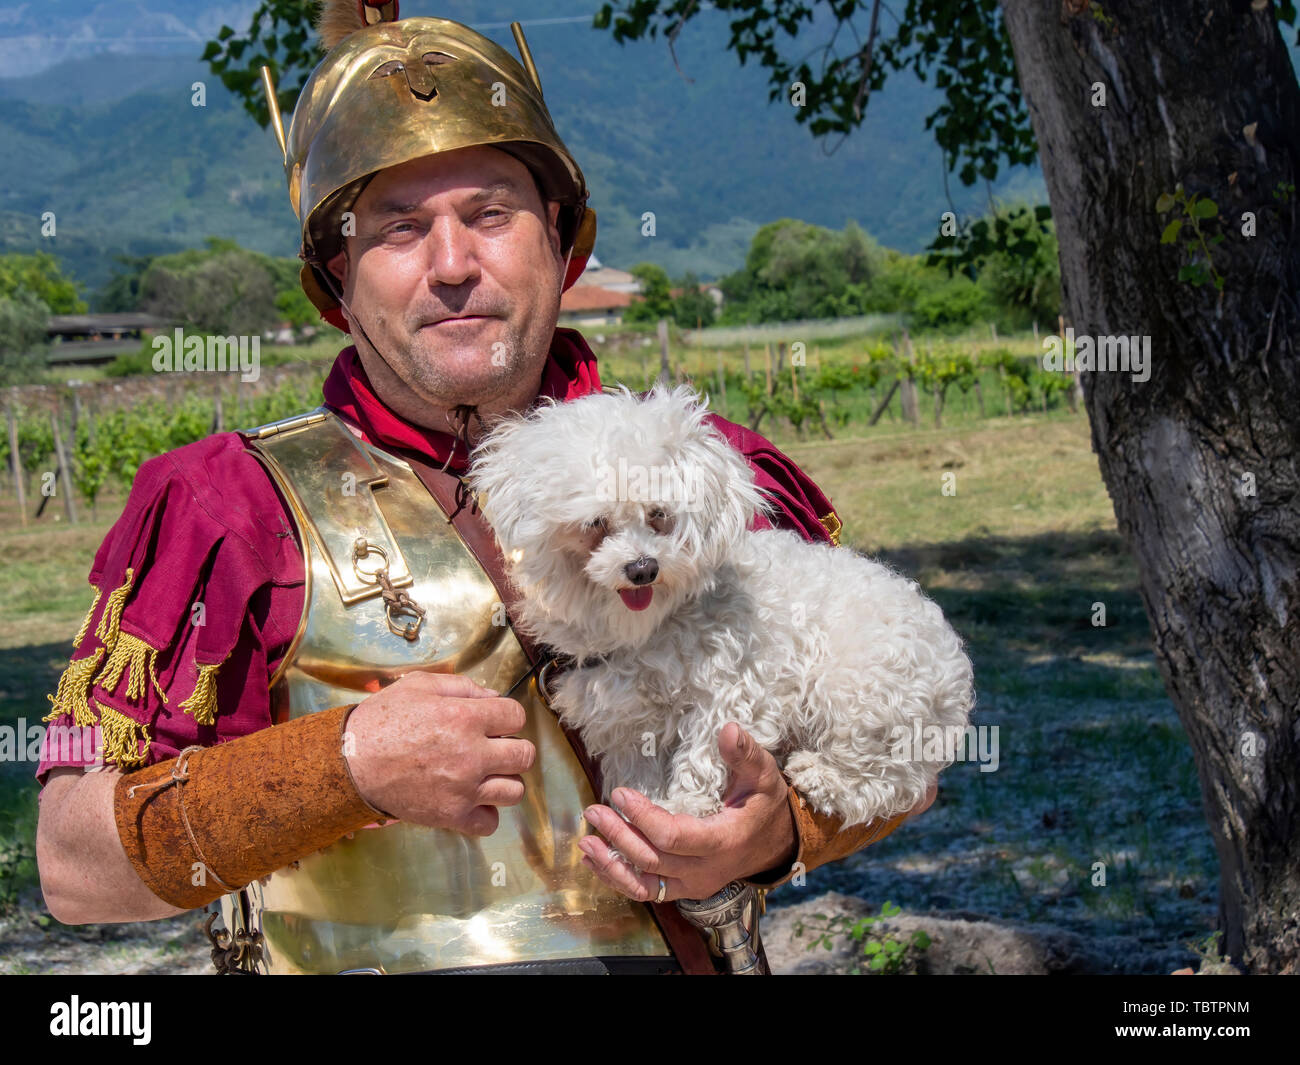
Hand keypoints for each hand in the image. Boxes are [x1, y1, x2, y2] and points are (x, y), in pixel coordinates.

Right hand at [344, 671, 535, 835]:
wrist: (349, 762)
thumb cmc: (380, 721)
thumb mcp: (419, 686)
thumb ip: (462, 687)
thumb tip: (494, 697)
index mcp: (465, 717)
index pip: (517, 716)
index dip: (507, 717)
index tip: (493, 722)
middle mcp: (471, 755)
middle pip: (524, 756)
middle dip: (513, 748)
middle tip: (492, 748)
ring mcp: (463, 789)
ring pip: (514, 791)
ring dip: (503, 781)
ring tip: (483, 774)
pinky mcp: (450, 816)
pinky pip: (489, 822)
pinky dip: (485, 813)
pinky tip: (471, 799)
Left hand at [577, 723, 794, 901]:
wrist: (774, 845)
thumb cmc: (764, 805)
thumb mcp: (764, 775)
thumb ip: (745, 754)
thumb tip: (728, 729)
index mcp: (723, 841)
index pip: (675, 837)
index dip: (643, 818)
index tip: (620, 794)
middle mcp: (705, 870)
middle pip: (653, 860)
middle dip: (619, 836)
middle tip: (594, 810)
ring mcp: (693, 885)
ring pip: (645, 884)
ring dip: (612, 865)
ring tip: (585, 844)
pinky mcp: (683, 890)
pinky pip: (647, 892)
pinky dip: (618, 879)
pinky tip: (595, 862)